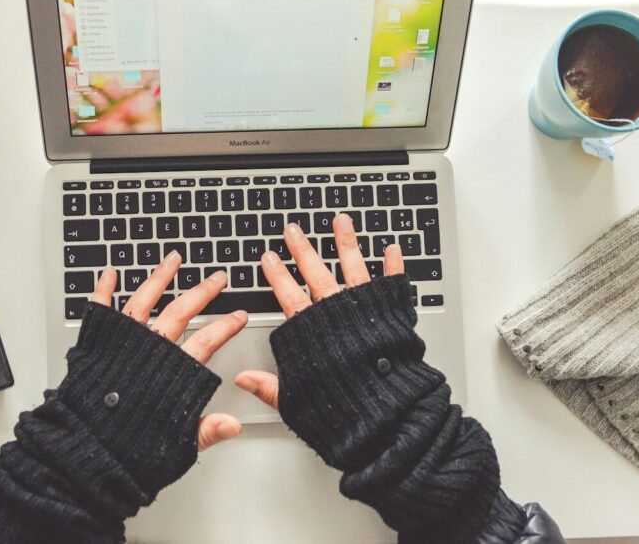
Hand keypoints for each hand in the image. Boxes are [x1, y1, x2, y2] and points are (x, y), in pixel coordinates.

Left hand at [89, 251, 247, 449]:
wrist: (86, 453)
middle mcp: (148, 352)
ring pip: (145, 300)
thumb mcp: (177, 445)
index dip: (225, 326)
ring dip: (160, 277)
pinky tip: (110, 273)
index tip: (238, 315)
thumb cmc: (126, 451)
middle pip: (181, 311)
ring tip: (173, 259)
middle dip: (202, 292)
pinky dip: (104, 289)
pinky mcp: (97, 344)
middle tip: (216, 278)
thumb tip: (233, 424)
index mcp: (171, 373)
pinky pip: (100, 309)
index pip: (207, 341)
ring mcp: (122, 344)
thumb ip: (206, 430)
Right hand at [234, 213, 403, 409]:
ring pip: (353, 267)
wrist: (387, 417)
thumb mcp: (296, 401)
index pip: (287, 295)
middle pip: (316, 272)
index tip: (269, 257)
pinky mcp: (392, 316)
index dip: (277, 275)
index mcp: (311, 332)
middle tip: (294, 230)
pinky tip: (391, 248)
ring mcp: (365, 311)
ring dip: (346, 242)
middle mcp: (336, 314)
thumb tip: (244, 380)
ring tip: (341, 221)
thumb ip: (270, 386)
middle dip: (303, 249)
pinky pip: (393, 285)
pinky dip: (393, 265)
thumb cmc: (344, 412)